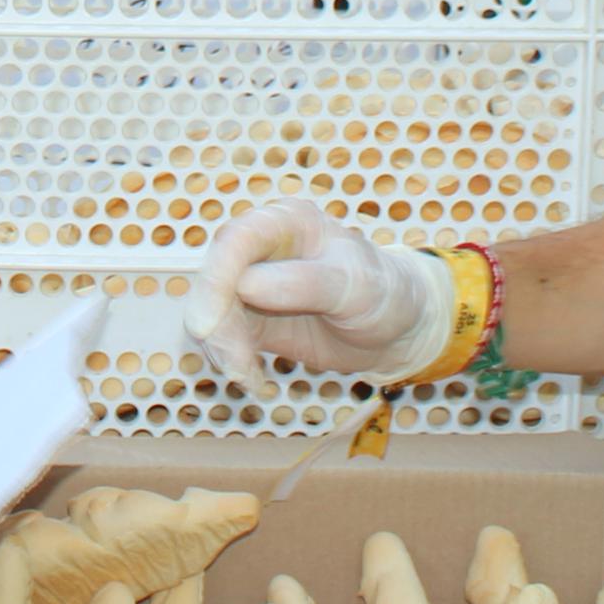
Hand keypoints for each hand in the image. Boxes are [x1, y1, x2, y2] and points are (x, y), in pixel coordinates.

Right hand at [181, 199, 451, 383]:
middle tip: (235, 365)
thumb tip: (246, 285)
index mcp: (287, 222)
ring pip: (211, 311)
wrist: (396, 330)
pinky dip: (230, 361)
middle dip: (217, 324)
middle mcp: (261, 247)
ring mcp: (250, 282)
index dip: (216, 279)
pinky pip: (222, 336)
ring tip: (250, 378)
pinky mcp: (249, 317)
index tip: (206, 325)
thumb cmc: (383, 292)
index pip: (236, 240)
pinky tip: (255, 380)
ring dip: (221, 348)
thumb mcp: (356, 286)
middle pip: (214, 278)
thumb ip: (306, 283)